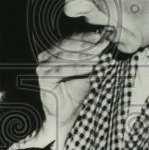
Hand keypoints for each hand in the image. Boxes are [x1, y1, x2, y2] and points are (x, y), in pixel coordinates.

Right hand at [35, 28, 112, 144]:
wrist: (67, 113)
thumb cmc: (77, 91)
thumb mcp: (88, 70)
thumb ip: (93, 56)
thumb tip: (105, 42)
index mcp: (56, 50)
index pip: (72, 39)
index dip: (88, 37)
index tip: (103, 36)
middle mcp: (47, 55)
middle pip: (68, 45)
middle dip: (88, 46)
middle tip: (102, 45)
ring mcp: (43, 65)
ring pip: (66, 57)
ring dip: (85, 56)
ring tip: (99, 57)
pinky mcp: (43, 77)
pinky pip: (63, 70)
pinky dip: (78, 68)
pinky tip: (90, 67)